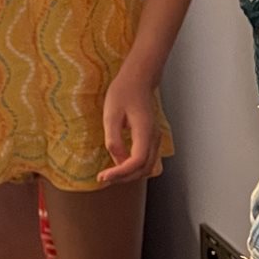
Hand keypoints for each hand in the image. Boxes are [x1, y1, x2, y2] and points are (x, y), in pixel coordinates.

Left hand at [98, 65, 162, 184]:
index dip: (121, 172)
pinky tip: (118, 165)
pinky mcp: (151, 139)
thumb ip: (113, 138)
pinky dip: (133, 168)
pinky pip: (145, 160)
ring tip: (110, 174)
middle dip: (124, 177)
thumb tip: (116, 160)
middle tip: (104, 178)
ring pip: (147, 167)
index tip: (103, 176)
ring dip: (129, 174)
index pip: (137, 160)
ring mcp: (155, 139)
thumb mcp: (111, 115)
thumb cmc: (123, 93)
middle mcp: (154, 138)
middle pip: (144, 169)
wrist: (137, 81)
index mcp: (144, 130)